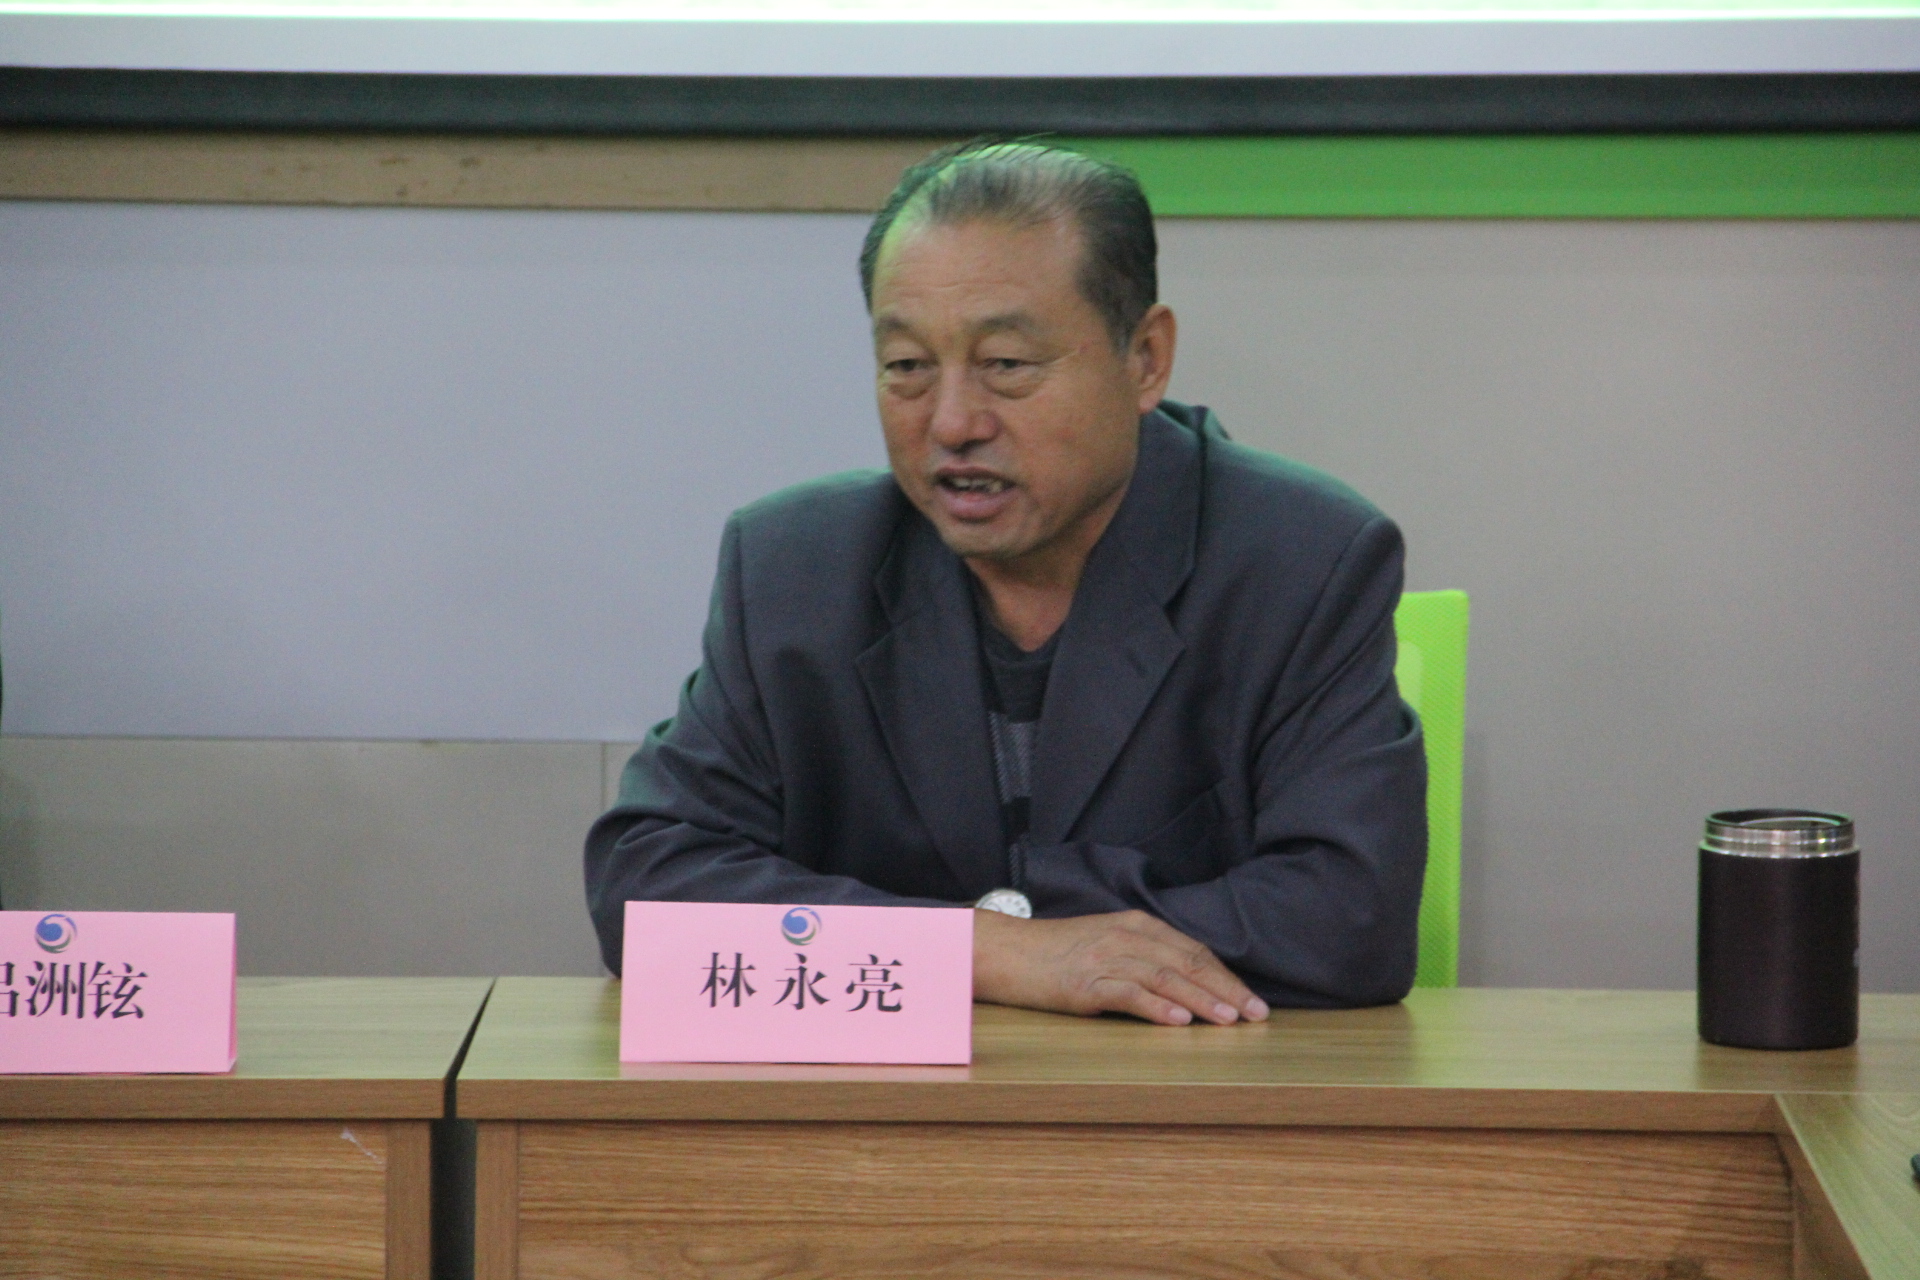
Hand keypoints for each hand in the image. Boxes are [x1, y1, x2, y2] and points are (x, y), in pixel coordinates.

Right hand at [972, 908, 1269, 1026]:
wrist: (1003, 951)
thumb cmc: (1054, 953)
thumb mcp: (1105, 942)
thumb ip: (1142, 955)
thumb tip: (1185, 983)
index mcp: (1135, 925)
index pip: (1192, 951)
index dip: (1226, 976)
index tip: (1252, 1001)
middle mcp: (1125, 937)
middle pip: (1187, 963)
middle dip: (1227, 990)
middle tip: (1257, 1015)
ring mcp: (1104, 959)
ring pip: (1165, 978)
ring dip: (1202, 1000)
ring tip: (1230, 1020)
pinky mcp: (1084, 984)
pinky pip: (1128, 994)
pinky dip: (1157, 1007)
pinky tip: (1180, 1021)